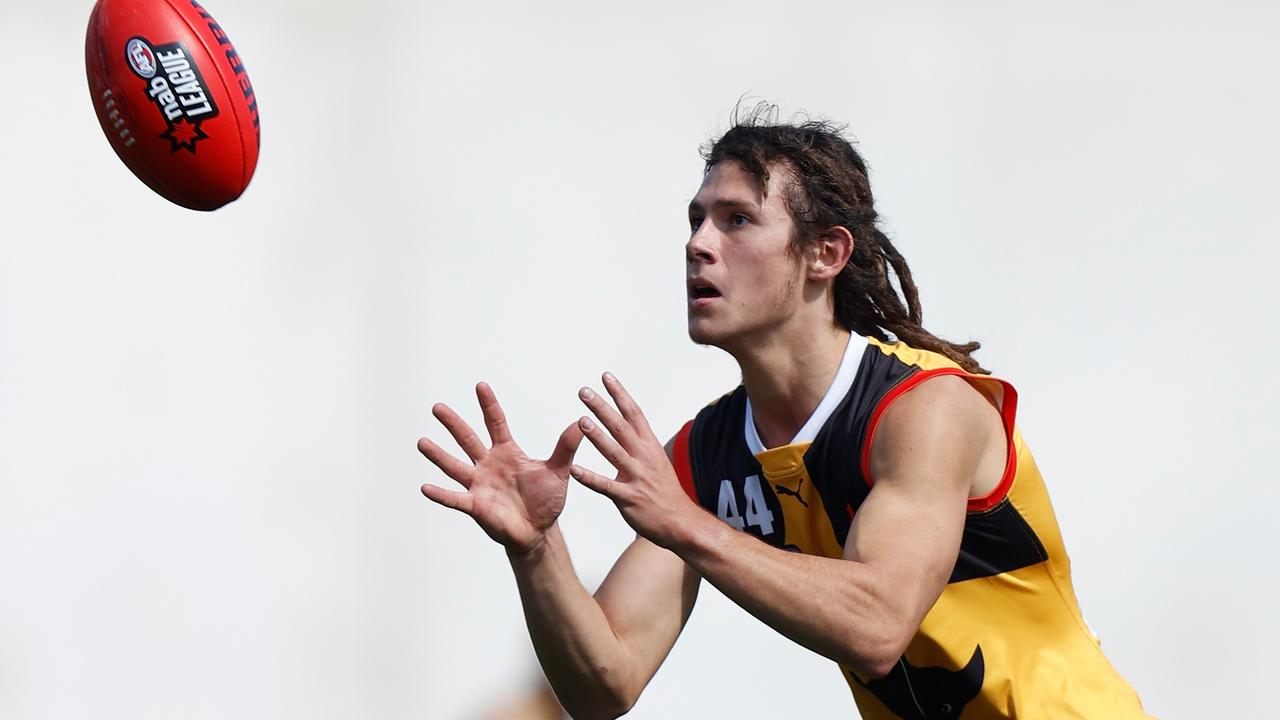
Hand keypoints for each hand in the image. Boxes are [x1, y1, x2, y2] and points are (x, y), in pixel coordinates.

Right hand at [418, 382, 583, 555]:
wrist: (539, 531)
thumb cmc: (546, 500)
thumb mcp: (558, 471)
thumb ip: (565, 448)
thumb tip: (581, 423)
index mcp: (507, 452)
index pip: (495, 423)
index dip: (488, 405)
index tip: (481, 386)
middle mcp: (488, 465)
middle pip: (468, 439)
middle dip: (453, 423)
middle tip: (437, 407)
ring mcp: (479, 485)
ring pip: (455, 466)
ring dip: (439, 455)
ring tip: (422, 442)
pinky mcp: (476, 506)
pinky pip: (455, 498)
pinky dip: (441, 494)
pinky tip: (425, 487)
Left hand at [571, 373, 700, 549]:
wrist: (681, 522)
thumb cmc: (665, 492)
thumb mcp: (657, 460)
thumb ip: (641, 442)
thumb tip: (629, 422)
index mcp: (649, 446)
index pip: (634, 413)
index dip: (620, 394)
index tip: (606, 376)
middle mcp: (644, 457)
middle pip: (621, 427)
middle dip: (602, 408)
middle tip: (584, 391)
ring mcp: (637, 478)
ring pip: (615, 452)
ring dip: (597, 436)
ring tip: (581, 421)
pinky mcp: (629, 499)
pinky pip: (606, 487)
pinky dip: (590, 478)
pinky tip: (575, 471)